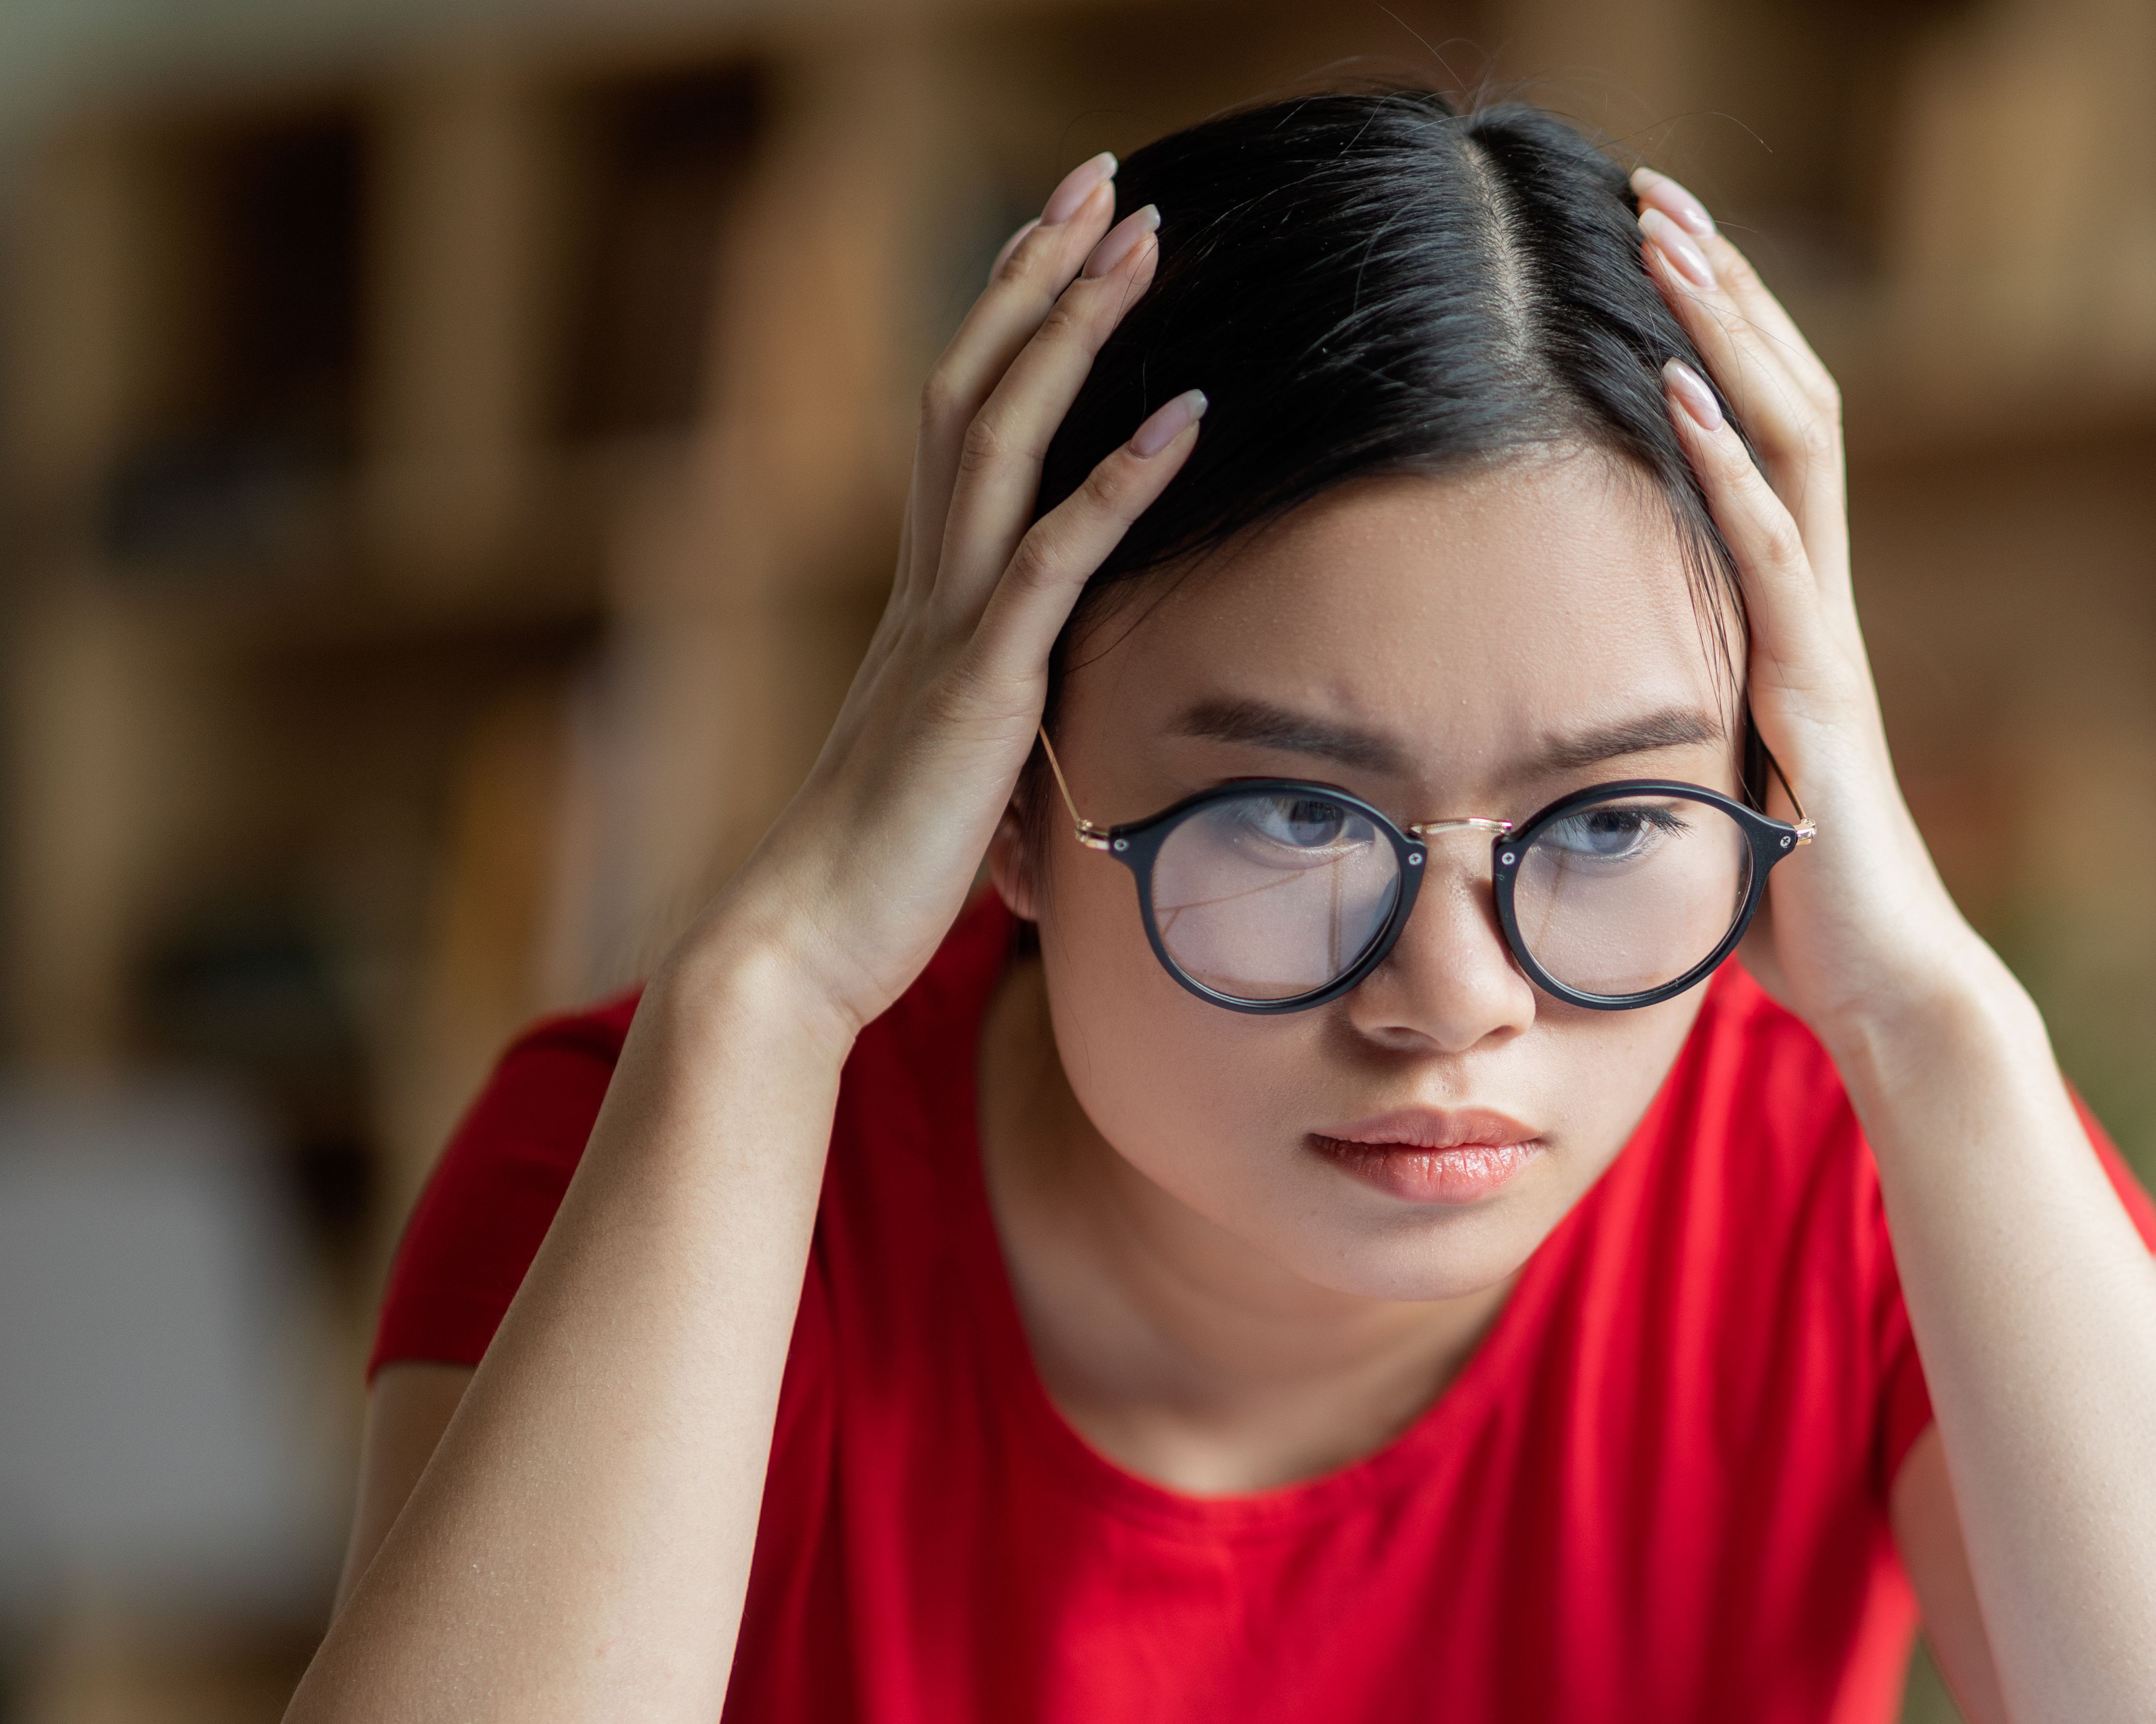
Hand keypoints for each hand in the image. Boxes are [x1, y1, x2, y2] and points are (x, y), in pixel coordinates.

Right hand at [685, 154, 1202, 1041]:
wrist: (803, 942)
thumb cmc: (882, 873)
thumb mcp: (961, 769)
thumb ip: (1002, 719)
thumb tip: (1050, 724)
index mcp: (924, 600)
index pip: (965, 422)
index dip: (1009, 323)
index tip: (1062, 242)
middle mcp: (928, 585)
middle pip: (978, 385)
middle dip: (1040, 277)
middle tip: (1102, 182)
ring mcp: (949, 625)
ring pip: (1006, 435)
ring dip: (1077, 331)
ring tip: (1142, 240)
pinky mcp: (981, 682)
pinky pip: (1058, 554)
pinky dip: (1123, 477)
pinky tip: (1185, 410)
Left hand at [1631, 169, 2002, 1048]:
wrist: (1886, 985)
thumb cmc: (1797, 903)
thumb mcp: (1711, 784)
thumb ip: (1665, 723)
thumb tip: (1574, 711)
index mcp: (1793, 614)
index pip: (1766, 437)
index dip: (1722, 337)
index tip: (1661, 247)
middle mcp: (1818, 602)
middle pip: (1786, 401)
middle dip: (1723, 292)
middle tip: (1657, 191)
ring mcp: (1823, 637)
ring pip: (1788, 445)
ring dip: (1725, 336)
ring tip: (1667, 239)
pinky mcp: (1815, 694)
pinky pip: (1770, 555)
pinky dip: (1725, 468)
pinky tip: (1682, 395)